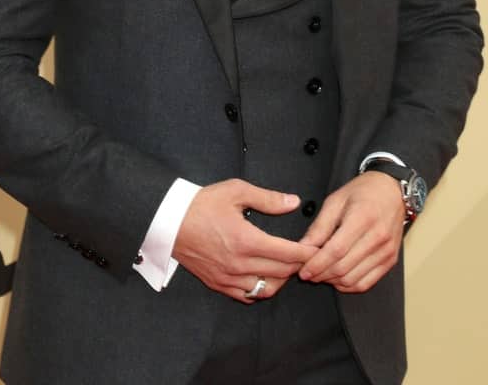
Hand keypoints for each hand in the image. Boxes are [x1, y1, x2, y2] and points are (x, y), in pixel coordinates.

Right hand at [172, 178, 316, 303]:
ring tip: (287, 265)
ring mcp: (228, 278)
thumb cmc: (202, 203)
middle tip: (307, 255)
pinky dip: (262, 289)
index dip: (307, 252)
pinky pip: (248, 296)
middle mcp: (239, 264)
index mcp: (246, 240)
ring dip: (282, 279)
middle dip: (299, 264)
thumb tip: (293, 202)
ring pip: (267, 289)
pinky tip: (266, 276)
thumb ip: (267, 199)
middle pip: (282, 272)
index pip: (288, 253)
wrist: (169, 220)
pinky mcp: (218, 284)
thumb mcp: (236, 191)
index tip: (318, 247)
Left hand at [298, 172, 404, 292]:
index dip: (317, 264)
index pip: (336, 250)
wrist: (391, 191)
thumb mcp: (336, 200)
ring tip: (320, 274)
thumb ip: (320, 225)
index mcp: (363, 217)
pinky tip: (337, 278)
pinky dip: (348, 285)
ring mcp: (386, 251)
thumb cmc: (362, 192)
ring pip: (353, 279)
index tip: (303, 271)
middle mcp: (378, 237)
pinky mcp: (390, 261)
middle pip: (344, 267)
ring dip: (333, 281)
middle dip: (321, 274)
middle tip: (308, 273)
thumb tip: (303, 247)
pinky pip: (366, 283)